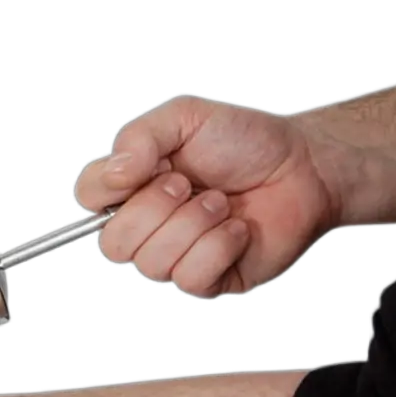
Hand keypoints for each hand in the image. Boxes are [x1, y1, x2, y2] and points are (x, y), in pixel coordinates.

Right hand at [74, 96, 340, 296]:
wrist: (305, 166)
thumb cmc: (247, 142)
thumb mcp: (186, 117)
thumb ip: (139, 136)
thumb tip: (115, 171)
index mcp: (135, 187)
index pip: (90, 198)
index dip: (109, 187)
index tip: (146, 167)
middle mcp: (150, 225)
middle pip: (115, 242)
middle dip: (157, 209)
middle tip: (191, 184)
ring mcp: (177, 256)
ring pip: (154, 262)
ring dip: (195, 224)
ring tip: (223, 202)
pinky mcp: (208, 280)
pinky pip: (192, 276)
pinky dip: (220, 245)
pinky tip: (236, 228)